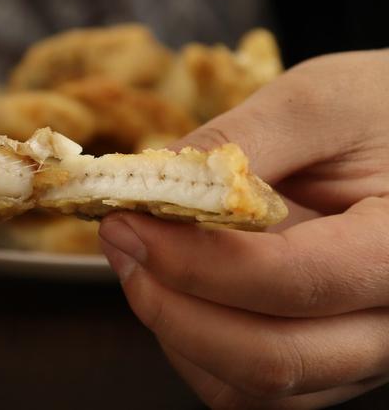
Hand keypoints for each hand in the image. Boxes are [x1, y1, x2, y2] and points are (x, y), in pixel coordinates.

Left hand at [99, 50, 388, 407]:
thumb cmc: (378, 111)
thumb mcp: (318, 103)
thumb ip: (240, 142)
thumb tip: (151, 182)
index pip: (293, 281)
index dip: (193, 261)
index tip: (128, 222)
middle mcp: (388, 320)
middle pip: (271, 359)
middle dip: (170, 308)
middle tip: (121, 244)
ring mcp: (357, 348)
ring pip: (252, 387)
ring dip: (177, 332)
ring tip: (142, 262)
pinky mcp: (324, 353)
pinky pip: (248, 386)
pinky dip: (195, 347)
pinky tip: (177, 290)